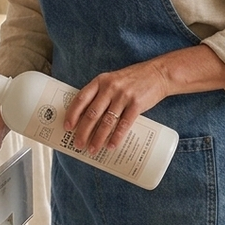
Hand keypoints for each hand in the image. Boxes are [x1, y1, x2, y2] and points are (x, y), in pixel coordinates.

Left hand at [64, 45, 224, 153]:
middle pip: (92, 114)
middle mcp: (110, 88)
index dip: (72, 114)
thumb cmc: (132, 79)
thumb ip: (100, 93)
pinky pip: (124, 124)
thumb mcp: (113, 80)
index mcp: (100, 81)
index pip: (81, 98)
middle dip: (83, 132)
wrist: (158, 74)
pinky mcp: (136, 105)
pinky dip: (116, 137)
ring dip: (97, 138)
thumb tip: (86, 117)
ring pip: (106, 122)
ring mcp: (123, 96)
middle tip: (78, 144)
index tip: (67, 127)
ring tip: (92, 149)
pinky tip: (111, 146)